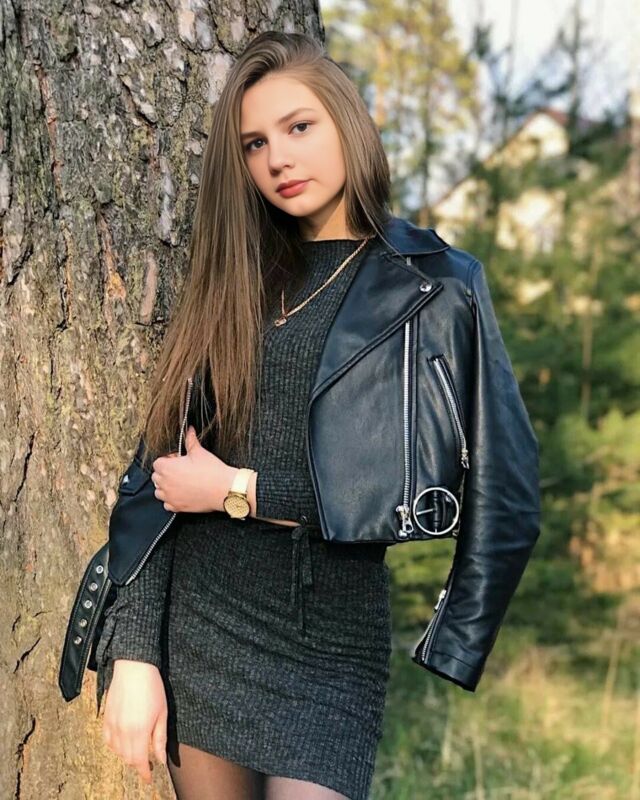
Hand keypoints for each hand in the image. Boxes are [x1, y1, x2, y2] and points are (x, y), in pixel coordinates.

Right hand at [102, 660, 166, 785]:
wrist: (134, 666)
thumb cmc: (152, 686)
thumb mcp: (162, 712)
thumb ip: (160, 738)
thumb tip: (161, 759)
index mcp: (138, 732)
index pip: (139, 761)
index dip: (144, 772)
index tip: (149, 777)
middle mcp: (123, 732)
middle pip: (128, 758)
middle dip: (137, 763)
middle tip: (147, 761)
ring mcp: (112, 725)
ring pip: (117, 751)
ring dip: (127, 754)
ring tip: (137, 749)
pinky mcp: (106, 717)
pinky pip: (107, 739)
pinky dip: (114, 745)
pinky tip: (122, 742)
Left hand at [151, 426, 235, 512]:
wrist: (223, 489)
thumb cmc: (211, 471)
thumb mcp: (200, 452)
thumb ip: (190, 440)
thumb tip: (189, 430)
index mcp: (167, 468)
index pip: (157, 462)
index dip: (168, 460)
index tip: (178, 460)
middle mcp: (165, 483)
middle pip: (156, 477)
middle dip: (165, 473)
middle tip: (180, 470)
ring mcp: (170, 497)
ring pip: (159, 491)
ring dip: (166, 487)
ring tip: (180, 483)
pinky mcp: (177, 507)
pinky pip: (167, 504)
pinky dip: (171, 500)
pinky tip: (182, 494)